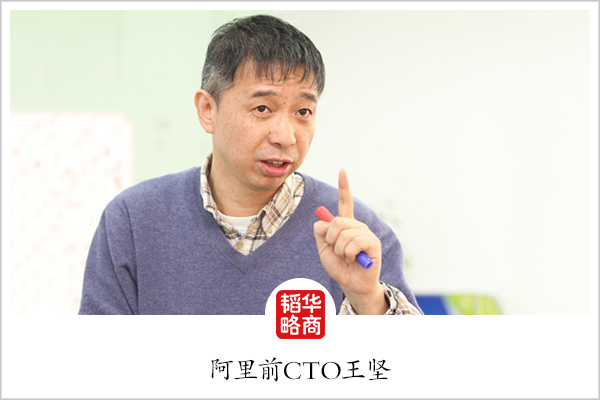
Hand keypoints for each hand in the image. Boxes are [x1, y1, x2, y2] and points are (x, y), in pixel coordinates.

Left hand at [313, 169, 386, 313]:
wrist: (351, 283)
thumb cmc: (339, 266)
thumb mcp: (323, 248)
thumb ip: (320, 232)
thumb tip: (324, 221)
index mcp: (346, 224)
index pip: (345, 202)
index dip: (344, 186)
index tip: (342, 170)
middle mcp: (357, 225)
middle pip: (336, 222)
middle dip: (330, 239)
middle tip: (336, 251)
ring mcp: (366, 233)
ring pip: (343, 233)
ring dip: (340, 250)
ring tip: (347, 257)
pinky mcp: (373, 243)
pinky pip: (354, 242)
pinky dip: (349, 254)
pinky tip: (355, 259)